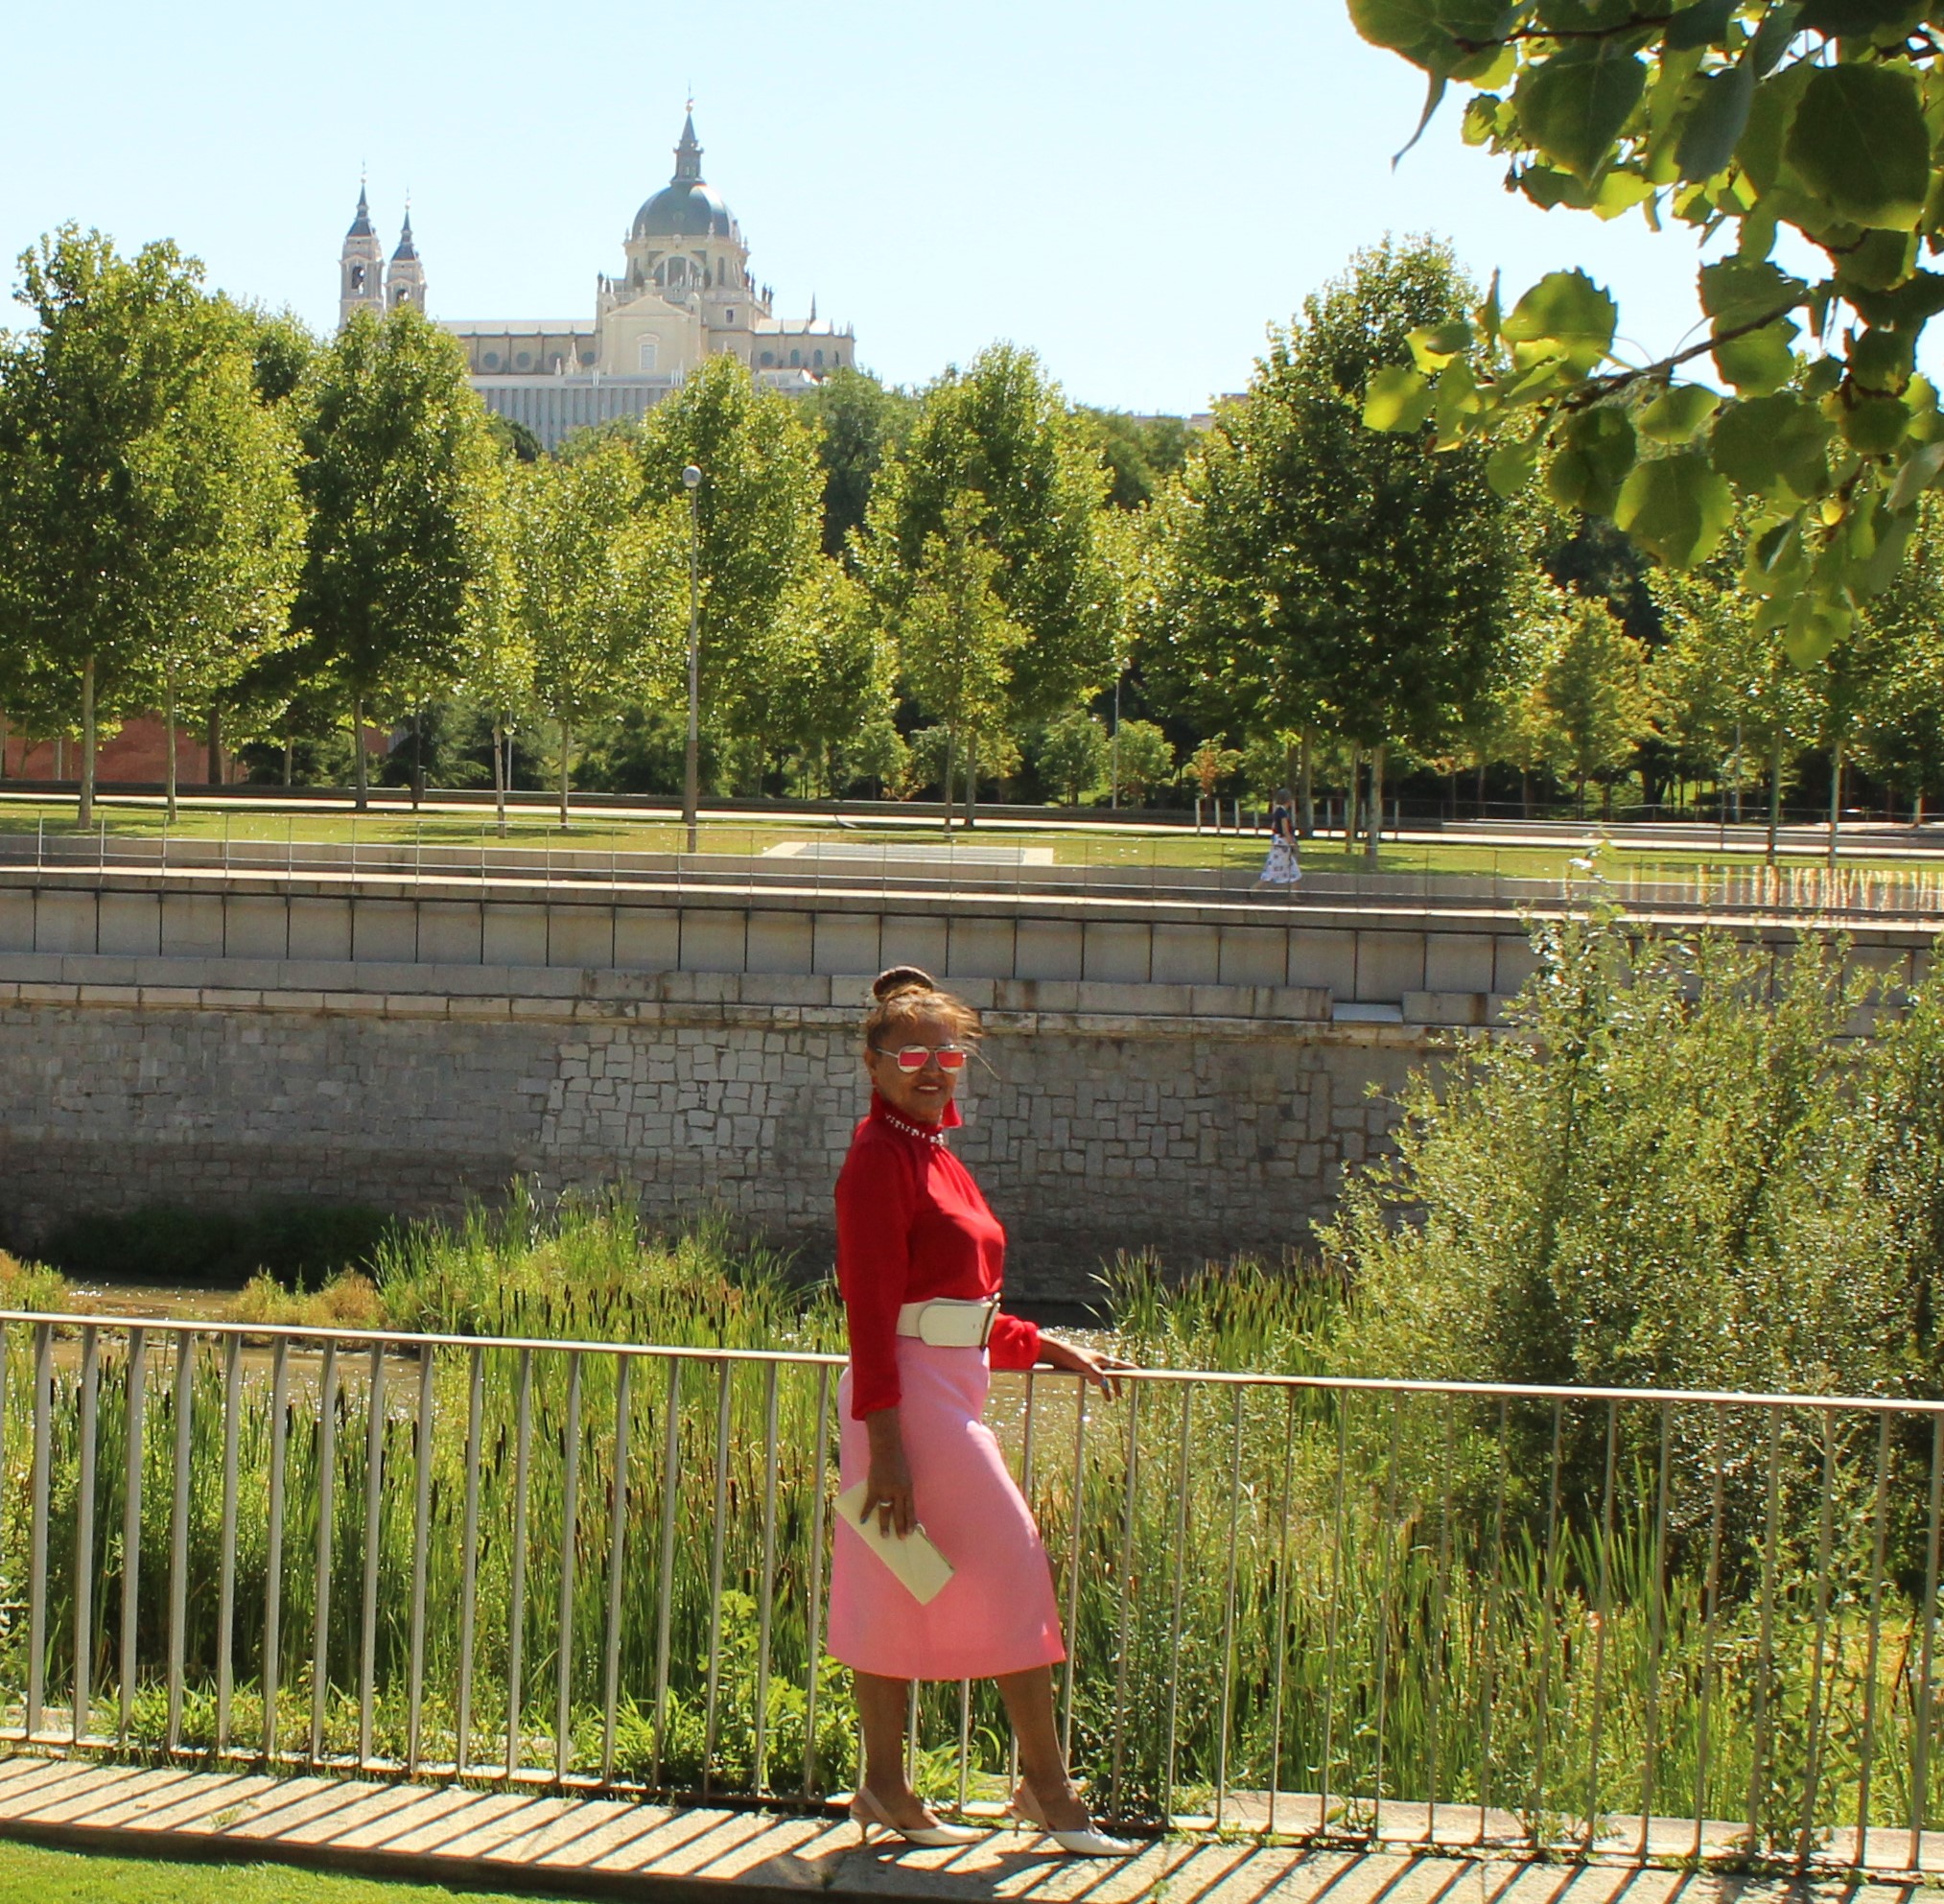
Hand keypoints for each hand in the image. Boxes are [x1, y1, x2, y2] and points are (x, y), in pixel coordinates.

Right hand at [863, 1410, 915, 1536]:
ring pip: (886, 1511)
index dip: (911, 1522)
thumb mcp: (905, 1478)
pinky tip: (863, 1521)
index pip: (910, 1509)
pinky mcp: (874, 1487)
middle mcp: (898, 1491)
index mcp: (908, 1489)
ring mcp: (885, 1490)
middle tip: (901, 1539)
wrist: (887, 1451)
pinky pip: (870, 1503)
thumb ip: (904, 1493)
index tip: (911, 1533)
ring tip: (884, 1536)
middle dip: (901, 1527)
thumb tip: (900, 1510)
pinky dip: (866, 1512)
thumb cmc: (898, 1465)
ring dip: (885, 1525)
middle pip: (899, 1513)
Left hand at [1037, 1336, 1133, 1399]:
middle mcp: (1099, 1361)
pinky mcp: (1083, 1368)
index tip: (1140, 1370)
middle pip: (1113, 1372)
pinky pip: (1095, 1377)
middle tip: (1121, 1396)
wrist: (1056, 1352)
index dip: (1130, 1368)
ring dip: (1108, 1387)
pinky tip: (1096, 1388)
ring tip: (1110, 1400)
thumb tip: (1105, 1385)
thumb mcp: (1083, 1367)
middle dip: (1118, 1384)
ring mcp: (1091, 1364)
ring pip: (1104, 1376)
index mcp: (1102, 1359)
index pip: (1119, 1364)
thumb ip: (1095, 1375)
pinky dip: (1098, 1384)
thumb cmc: (1070, 1357)